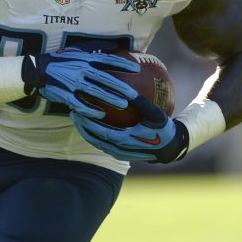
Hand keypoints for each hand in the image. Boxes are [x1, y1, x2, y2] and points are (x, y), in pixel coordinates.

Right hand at [23, 49, 138, 118]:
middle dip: (120, 86)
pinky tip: (101, 115)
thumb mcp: (76, 51)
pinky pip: (79, 103)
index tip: (136, 69)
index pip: (107, 60)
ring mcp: (72, 82)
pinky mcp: (64, 94)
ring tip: (123, 104)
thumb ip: (92, 51)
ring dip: (109, 98)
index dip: (122, 64)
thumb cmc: (60, 60)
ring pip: (94, 91)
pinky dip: (90, 109)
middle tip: (134, 94)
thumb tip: (111, 46)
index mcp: (84, 59)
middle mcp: (80, 69)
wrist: (37, 69)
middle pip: (104, 78)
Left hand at [71, 97, 189, 162]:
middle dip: (82, 126)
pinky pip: (102, 144)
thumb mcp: (154, 114)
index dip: (88, 122)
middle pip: (94, 139)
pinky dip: (94, 134)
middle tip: (73, 112)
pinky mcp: (119, 154)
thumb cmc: (163, 129)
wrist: (169, 148)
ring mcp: (118, 153)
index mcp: (126, 141)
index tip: (79, 110)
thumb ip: (140, 102)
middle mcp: (119, 150)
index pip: (101, 132)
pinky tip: (89, 122)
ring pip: (96, 143)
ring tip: (77, 118)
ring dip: (86, 131)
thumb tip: (127, 88)